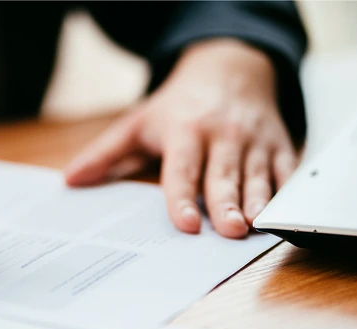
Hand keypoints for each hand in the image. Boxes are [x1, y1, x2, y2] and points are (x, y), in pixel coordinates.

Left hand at [65, 39, 297, 238]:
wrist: (228, 70)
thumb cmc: (179, 105)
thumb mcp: (137, 123)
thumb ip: (105, 153)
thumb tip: (70, 180)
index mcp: (185, 131)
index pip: (182, 169)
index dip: (182, 196)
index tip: (184, 223)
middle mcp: (221, 135)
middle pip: (223, 174)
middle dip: (226, 203)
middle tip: (228, 231)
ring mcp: (253, 141)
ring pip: (258, 175)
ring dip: (258, 202)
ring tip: (254, 228)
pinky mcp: (279, 145)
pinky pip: (287, 170)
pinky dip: (285, 191)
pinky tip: (281, 214)